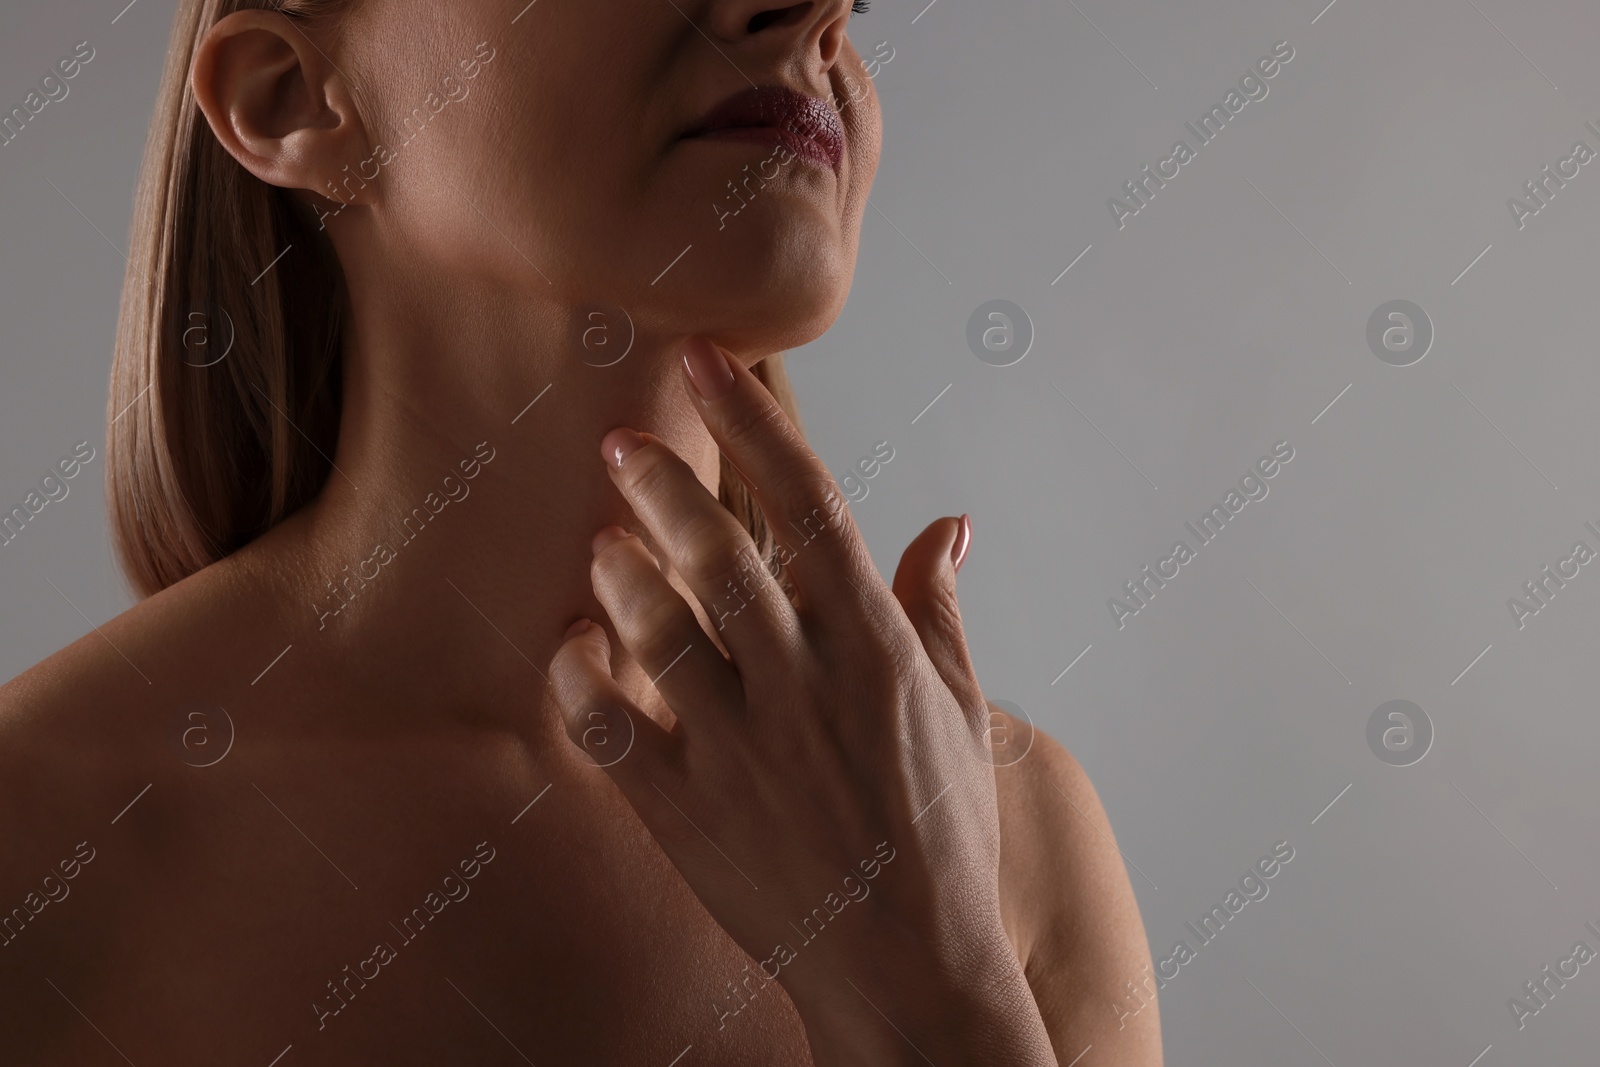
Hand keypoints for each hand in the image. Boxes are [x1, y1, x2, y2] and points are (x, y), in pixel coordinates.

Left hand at [548, 337, 1055, 1064]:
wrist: (910, 969)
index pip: (808, 506)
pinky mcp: (685, 813)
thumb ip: (943, 609)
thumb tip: (950, 523)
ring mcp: (740, 752)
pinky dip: (578, 679)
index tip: (710, 359)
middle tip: (621, 442)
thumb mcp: (962, 714)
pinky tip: (572, 645)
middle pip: (718, 556)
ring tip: (605, 541)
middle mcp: (805, 688)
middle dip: (663, 483)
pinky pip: (606, 728)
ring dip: (620, 572)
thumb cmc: (943, 836)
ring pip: (655, 631)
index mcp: (876, 650)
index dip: (754, 423)